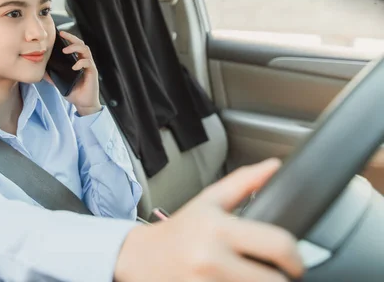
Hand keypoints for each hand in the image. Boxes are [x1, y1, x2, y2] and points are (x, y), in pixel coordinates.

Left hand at [46, 31, 100, 115]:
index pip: (74, 45)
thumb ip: (52, 75)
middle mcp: (84, 61)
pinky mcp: (92, 73)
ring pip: (86, 50)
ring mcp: (89, 67)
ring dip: (75, 48)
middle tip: (62, 35)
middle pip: (81, 43)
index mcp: (77, 61)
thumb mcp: (59, 82)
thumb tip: (40, 70)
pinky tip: (74, 67)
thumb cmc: (74, 92)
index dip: (68, 38)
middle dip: (72, 37)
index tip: (59, 34)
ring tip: (66, 50)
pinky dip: (81, 63)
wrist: (83, 104)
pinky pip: (88, 63)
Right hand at [114, 159, 304, 281]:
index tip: (294, 263)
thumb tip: (273, 166)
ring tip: (248, 276)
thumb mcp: (208, 201)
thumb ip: (243, 182)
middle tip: (271, 273)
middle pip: (275, 281)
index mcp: (218, 228)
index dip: (296, 259)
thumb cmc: (178, 232)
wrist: (139, 259)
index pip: (279, 246)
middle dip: (278, 278)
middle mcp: (211, 258)